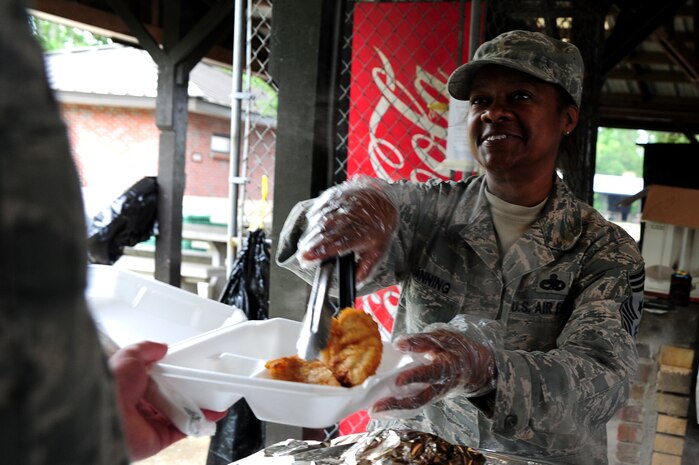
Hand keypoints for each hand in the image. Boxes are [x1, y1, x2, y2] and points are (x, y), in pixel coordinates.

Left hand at [109, 341, 225, 460]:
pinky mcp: (160, 437)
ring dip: (199, 407)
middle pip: (173, 397)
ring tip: (215, 398)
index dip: (174, 374)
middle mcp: (142, 405)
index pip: (159, 379)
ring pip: (182, 413)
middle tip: (205, 382)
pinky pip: (184, 429)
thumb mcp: (128, 356)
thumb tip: (162, 347)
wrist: (106, 416)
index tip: (189, 369)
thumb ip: (145, 349)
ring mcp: (151, 422)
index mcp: (133, 387)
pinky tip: (210, 414)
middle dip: (191, 391)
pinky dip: (199, 423)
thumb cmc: (111, 387)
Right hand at [298, 178, 397, 282]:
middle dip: (311, 245)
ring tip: (305, 245)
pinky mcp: (336, 196)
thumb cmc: (379, 227)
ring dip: (310, 233)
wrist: (383, 199)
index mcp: (363, 232)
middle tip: (302, 256)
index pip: (338, 243)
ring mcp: (343, 204)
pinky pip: (320, 208)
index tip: (307, 258)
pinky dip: (314, 219)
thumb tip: (355, 283)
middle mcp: (351, 217)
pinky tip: (312, 228)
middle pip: (326, 232)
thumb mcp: (378, 251)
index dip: (320, 251)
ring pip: (321, 220)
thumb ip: (365, 268)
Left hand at [371, 327, 495, 413]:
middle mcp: (440, 386)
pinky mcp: (428, 396)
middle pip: (419, 399)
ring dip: (393, 409)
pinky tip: (380, 408)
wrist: (472, 366)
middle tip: (375, 407)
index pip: (430, 374)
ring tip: (373, 411)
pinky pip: (412, 404)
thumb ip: (421, 341)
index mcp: (446, 367)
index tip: (398, 381)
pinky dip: (397, 407)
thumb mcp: (442, 338)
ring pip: (414, 405)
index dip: (414, 377)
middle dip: (396, 404)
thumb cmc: (454, 348)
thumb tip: (397, 343)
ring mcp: (433, 394)